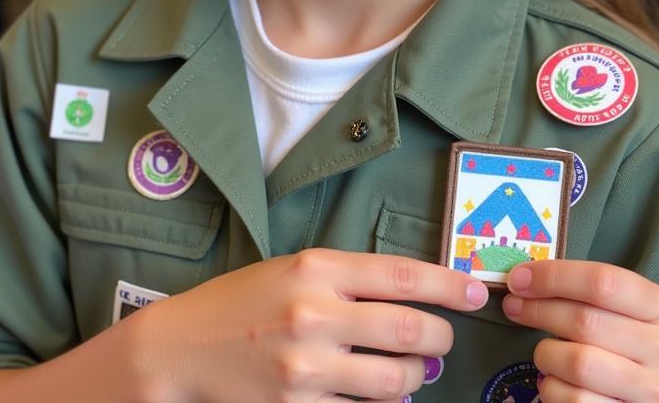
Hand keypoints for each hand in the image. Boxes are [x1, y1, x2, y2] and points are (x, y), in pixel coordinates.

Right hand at [132, 247, 488, 402]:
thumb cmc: (242, 301)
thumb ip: (348, 279)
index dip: (449, 285)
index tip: (477, 293)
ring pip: (396, 381)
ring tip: (412, 369)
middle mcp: (315, 314)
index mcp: (316, 268)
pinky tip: (374, 392)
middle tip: (442, 339)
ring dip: (416, 377)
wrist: (182, 349)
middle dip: (441, 337)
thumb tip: (412, 299)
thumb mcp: (293, 268)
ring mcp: (307, 367)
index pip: (402, 274)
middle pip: (410, 330)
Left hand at [502, 260, 658, 402]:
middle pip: (586, 320)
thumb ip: (584, 293)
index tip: (519, 278)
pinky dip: (552, 389)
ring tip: (544, 353)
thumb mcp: (617, 313)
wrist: (639, 400)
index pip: (603, 282)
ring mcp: (656, 391)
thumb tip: (523, 278)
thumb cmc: (621, 346)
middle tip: (513, 307)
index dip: (554, 277)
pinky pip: (576, 400)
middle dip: (539, 310)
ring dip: (546, 354)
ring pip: (578, 363)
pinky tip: (556, 382)